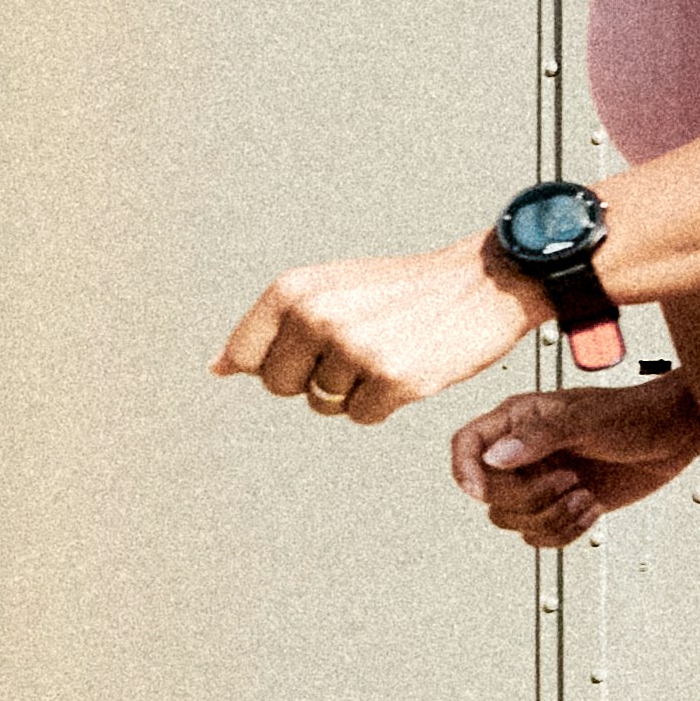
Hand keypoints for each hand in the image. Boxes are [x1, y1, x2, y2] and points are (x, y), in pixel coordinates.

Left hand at [214, 241, 535, 427]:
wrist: (481, 282)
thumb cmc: (403, 289)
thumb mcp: (328, 289)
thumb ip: (272, 325)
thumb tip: (217, 367)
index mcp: (294, 290)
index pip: (243, 357)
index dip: (273, 362)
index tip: (306, 349)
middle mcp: (318, 316)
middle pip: (280, 387)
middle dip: (313, 378)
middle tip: (355, 346)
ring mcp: (355, 349)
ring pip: (323, 405)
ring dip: (353, 389)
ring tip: (386, 351)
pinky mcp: (394, 380)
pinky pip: (363, 417)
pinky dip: (384, 403)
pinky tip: (406, 367)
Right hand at [447, 377, 699, 550]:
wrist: (676, 436)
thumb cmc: (635, 414)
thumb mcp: (588, 420)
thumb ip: (540, 436)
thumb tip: (493, 458)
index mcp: (517, 420)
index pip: (466, 445)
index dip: (465, 471)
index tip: (484, 491)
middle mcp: (522, 452)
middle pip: (489, 494)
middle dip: (529, 498)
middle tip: (571, 481)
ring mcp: (541, 480)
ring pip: (512, 520)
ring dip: (549, 518)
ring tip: (586, 497)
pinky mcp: (562, 505)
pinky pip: (540, 535)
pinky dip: (564, 532)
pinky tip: (594, 511)